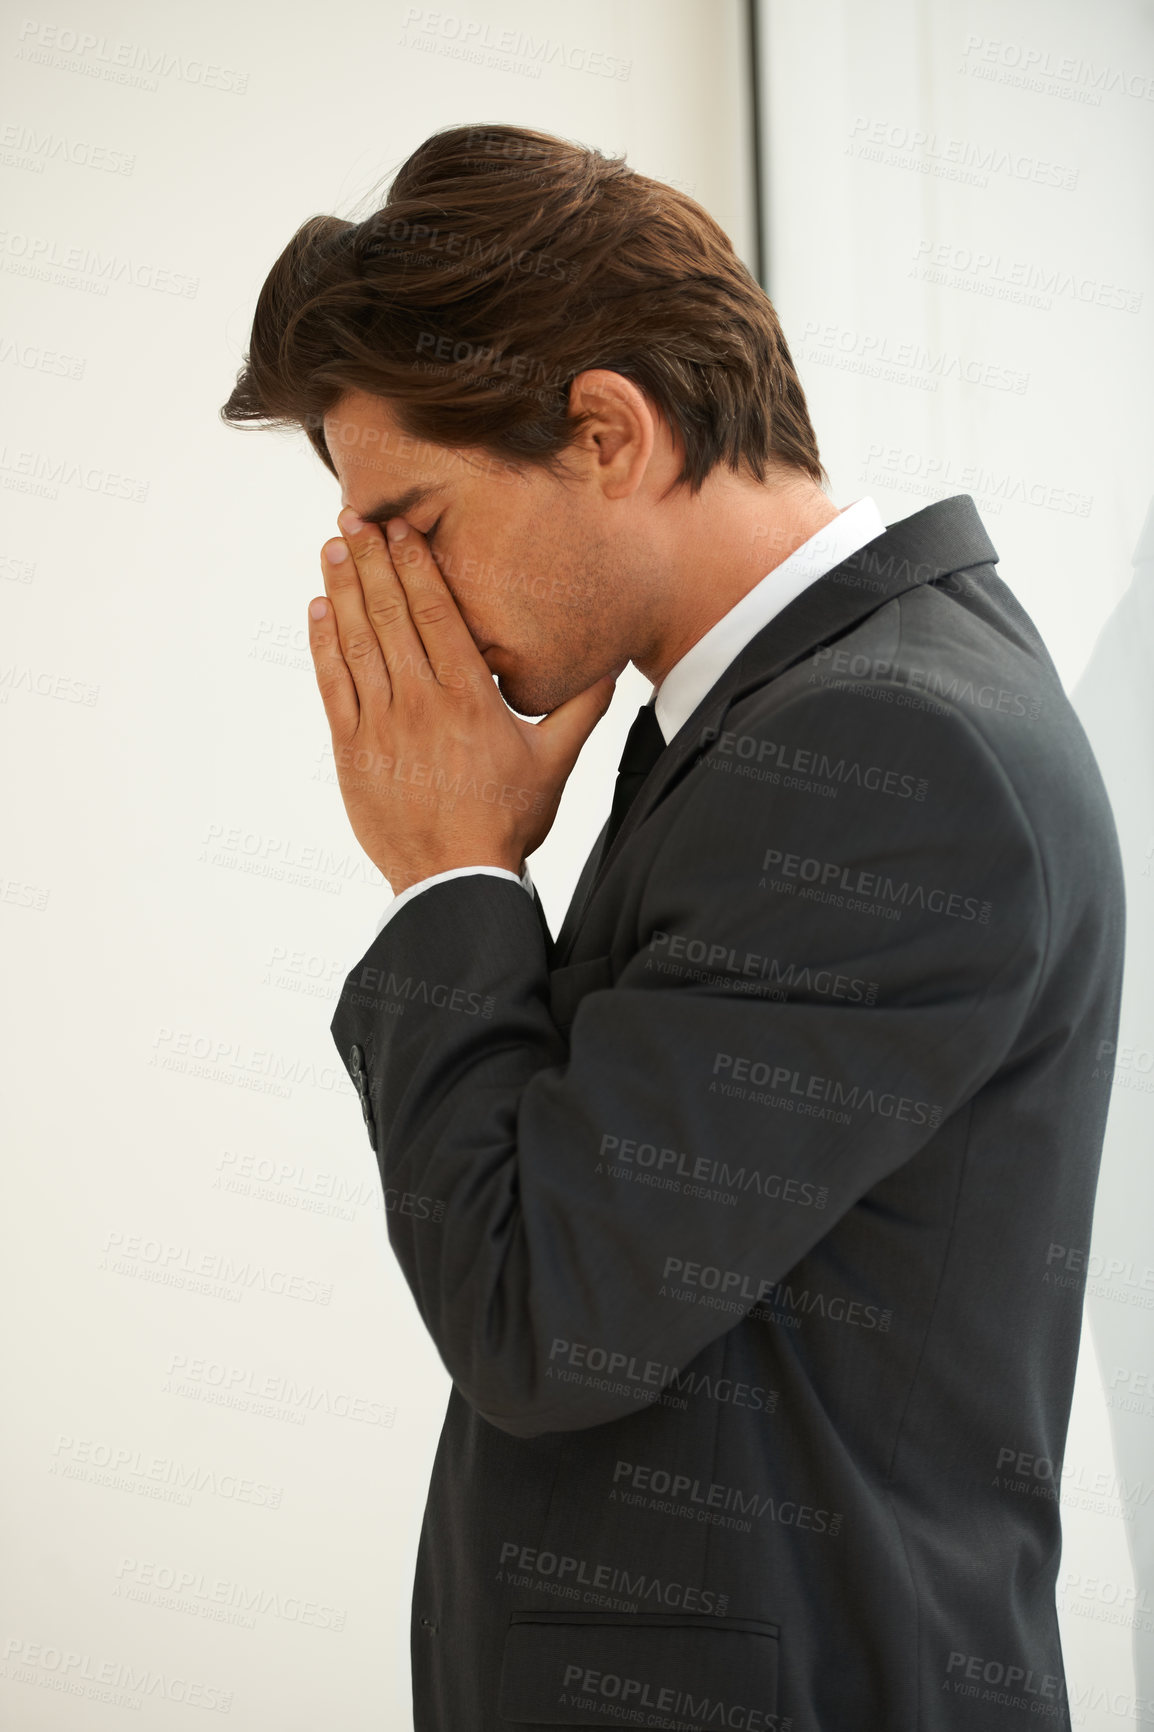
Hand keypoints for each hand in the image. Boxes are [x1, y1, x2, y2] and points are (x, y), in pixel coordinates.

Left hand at [307, 508, 617, 892]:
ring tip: (334, 546)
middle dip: (372, 561)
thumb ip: (580, 709)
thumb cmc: (507, 821)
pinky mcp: (352, 750)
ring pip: (357, 642)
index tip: (399, 528)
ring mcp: (381, 725)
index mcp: (470, 698)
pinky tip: (318, 609)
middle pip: (391, 615)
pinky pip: (332, 685)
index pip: (437, 614)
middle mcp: (421, 702)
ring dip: (342, 590)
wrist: (455, 879)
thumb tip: (609, 667)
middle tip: (355, 516)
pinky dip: (324, 644)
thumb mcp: (555, 763)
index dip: (415, 565)